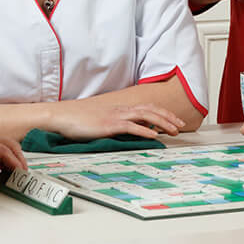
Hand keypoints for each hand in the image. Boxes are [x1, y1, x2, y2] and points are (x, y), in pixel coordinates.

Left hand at [0, 129, 27, 188]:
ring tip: (17, 175)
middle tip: (24, 175)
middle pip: (8, 146)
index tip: (21, 173)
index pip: (3, 150)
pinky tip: (6, 172)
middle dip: (19, 159)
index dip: (15, 162)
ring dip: (12, 161)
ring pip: (4, 149)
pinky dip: (4, 162)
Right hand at [46, 98, 188, 140]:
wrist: (61, 115)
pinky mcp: (109, 124)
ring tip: (174, 131)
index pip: (146, 107)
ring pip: (146, 116)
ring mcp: (115, 116)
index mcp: (119, 108)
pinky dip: (145, 131)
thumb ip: (115, 124)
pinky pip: (131, 127)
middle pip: (151, 110)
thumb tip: (130, 131)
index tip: (174, 120)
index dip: (163, 113)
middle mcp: (120, 109)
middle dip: (169, 117)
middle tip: (182, 125)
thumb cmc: (77, 119)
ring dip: (163, 123)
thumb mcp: (100, 120)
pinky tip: (154, 136)